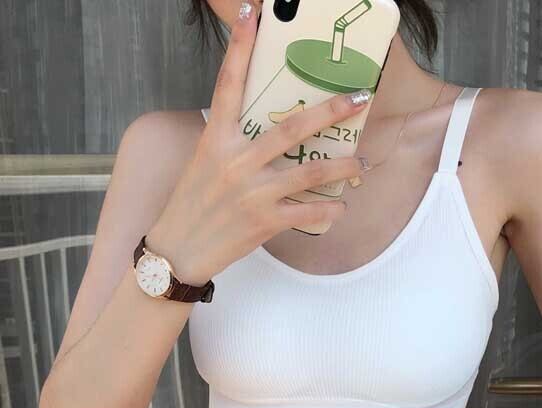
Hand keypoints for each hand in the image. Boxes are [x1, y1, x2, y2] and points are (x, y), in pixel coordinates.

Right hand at [147, 2, 368, 284]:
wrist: (179, 249)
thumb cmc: (193, 204)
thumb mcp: (204, 163)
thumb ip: (231, 144)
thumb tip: (265, 133)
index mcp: (216, 139)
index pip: (228, 85)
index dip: (240, 48)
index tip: (253, 14)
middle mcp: (236, 161)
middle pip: (291, 128)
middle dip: (331, 111)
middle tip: (360, 98)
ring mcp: (252, 192)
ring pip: (311, 171)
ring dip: (344, 166)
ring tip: (362, 162)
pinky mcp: (264, 222)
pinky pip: (308, 212)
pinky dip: (329, 210)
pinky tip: (341, 207)